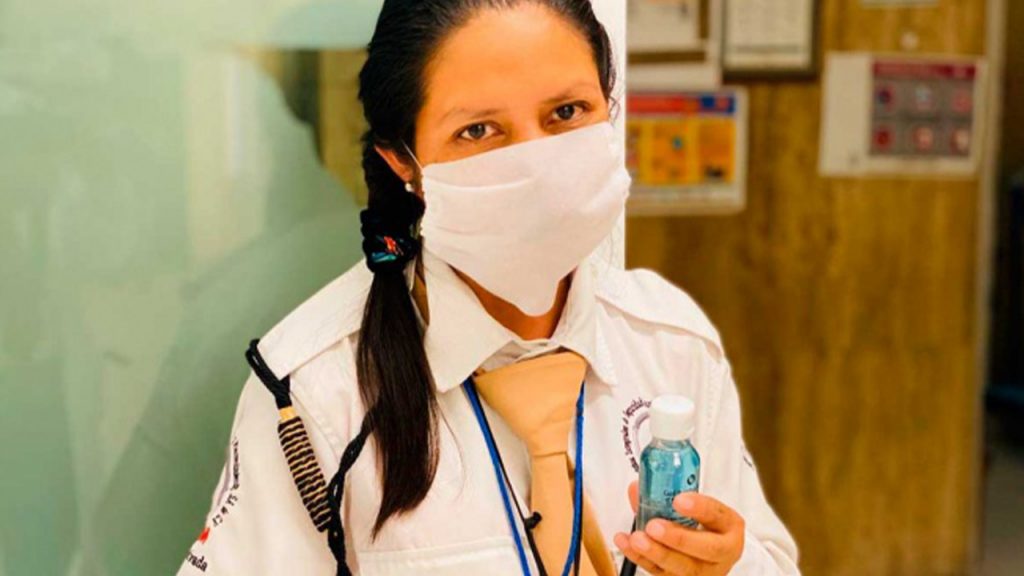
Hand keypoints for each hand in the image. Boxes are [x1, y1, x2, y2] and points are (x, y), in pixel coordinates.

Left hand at [613, 481, 744, 574]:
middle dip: (679, 538)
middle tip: (654, 526)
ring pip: (683, 567)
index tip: (679, 500)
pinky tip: (628, 545)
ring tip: (637, 539)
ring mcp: (704, 571)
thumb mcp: (692, 507)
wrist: (704, 553)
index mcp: (728, 526)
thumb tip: (637, 488)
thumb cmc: (700, 526)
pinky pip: (662, 573)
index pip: (719, 515)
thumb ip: (668, 496)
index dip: (700, 508)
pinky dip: (642, 559)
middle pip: (707, 549)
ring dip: (657, 552)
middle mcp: (721, 553)